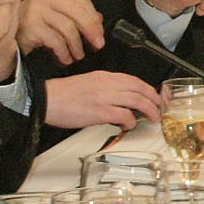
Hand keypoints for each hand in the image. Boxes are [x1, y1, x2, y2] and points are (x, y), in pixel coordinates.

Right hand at [17, 0, 104, 65]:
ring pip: (68, 28)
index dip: (94, 18)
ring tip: (78, 56)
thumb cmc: (32, 28)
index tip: (100, 34)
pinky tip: (65, 59)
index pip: (81, 0)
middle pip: (77, 12)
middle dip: (91, 31)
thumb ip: (76, 16)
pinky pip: (56, 41)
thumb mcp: (55, 18)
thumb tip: (99, 21)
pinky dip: (64, 53)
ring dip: (77, 46)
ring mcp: (35, 10)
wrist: (3, 36)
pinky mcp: (30, 26)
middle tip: (98, 45)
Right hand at [43, 71, 160, 130]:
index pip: (133, 80)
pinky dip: (130, 122)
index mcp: (104, 76)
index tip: (154, 96)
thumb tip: (122, 102)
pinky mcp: (99, 112)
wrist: (45, 100)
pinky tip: (128, 126)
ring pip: (136, 100)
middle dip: (154, 99)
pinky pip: (123, 116)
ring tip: (153, 118)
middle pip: (139, 89)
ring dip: (148, 110)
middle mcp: (106, 84)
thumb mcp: (88, 84)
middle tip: (159, 108)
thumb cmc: (63, 95)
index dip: (148, 89)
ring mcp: (103, 97)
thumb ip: (106, 89)